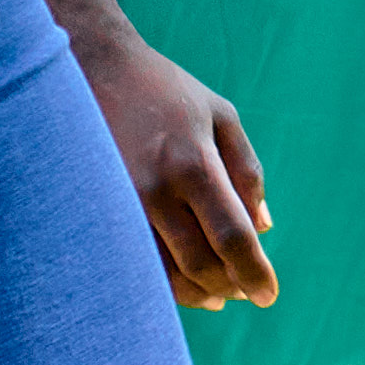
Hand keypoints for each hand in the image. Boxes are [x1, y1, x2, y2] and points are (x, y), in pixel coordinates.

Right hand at [64, 26, 275, 309]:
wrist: (95, 69)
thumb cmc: (167, 91)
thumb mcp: (221, 116)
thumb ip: (247, 171)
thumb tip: (264, 227)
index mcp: (194, 164)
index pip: (232, 236)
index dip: (253, 272)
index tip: (269, 295)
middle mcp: (157, 191)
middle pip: (200, 263)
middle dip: (230, 285)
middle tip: (247, 292)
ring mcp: (122, 205)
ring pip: (163, 273)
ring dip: (197, 292)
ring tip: (220, 295)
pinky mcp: (99, 213)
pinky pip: (135, 262)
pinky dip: (162, 282)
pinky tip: (183, 284)